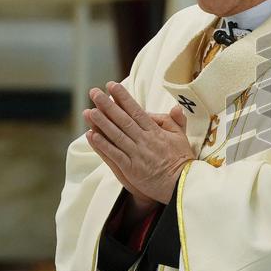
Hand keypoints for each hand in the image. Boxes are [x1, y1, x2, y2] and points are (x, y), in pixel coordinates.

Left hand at [84, 82, 194, 204]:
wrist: (181, 184)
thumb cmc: (181, 160)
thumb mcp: (181, 137)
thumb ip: (175, 121)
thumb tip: (174, 106)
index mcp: (156, 131)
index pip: (136, 111)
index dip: (123, 98)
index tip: (112, 86)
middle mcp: (144, 140)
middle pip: (123, 120)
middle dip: (107, 105)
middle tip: (94, 92)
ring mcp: (137, 154)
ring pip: (116, 135)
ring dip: (101, 123)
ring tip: (88, 111)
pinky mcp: (131, 169)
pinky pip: (114, 154)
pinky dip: (103, 145)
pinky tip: (92, 135)